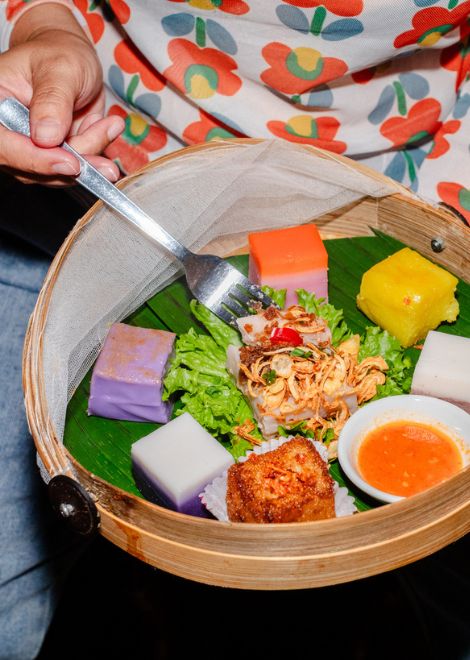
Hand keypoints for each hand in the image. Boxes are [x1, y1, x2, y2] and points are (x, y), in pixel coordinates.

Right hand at [0, 3, 122, 184]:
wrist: (72, 61)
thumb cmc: (59, 54)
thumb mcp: (60, 68)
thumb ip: (52, 100)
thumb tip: (46, 137)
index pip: (3, 144)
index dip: (35, 159)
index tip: (71, 163)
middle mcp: (6, 131)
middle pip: (31, 166)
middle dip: (73, 161)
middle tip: (105, 147)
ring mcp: (28, 148)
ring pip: (57, 173)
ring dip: (89, 155)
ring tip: (110, 124)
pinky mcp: (51, 157)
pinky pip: (74, 169)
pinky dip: (95, 152)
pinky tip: (107, 127)